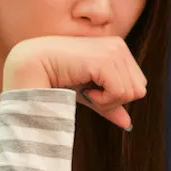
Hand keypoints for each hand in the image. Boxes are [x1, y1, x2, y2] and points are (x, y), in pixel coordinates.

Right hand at [3, 36, 146, 130]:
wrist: (32, 66)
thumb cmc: (57, 78)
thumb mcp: (88, 93)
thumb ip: (109, 105)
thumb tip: (128, 124)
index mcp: (118, 49)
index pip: (138, 85)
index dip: (116, 97)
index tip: (92, 91)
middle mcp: (119, 47)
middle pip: (138, 90)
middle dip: (114, 100)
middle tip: (89, 93)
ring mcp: (113, 51)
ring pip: (131, 93)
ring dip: (107, 101)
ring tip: (86, 91)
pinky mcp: (105, 60)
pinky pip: (120, 93)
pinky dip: (103, 100)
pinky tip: (85, 91)